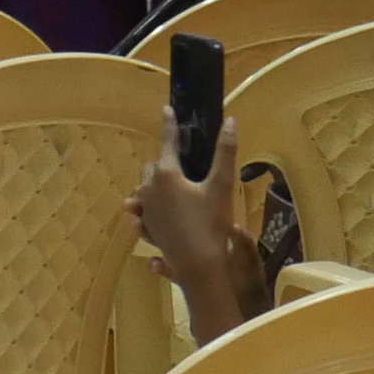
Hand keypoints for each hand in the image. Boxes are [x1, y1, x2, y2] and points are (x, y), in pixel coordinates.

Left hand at [129, 117, 240, 294]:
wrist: (198, 264)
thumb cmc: (211, 223)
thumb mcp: (222, 185)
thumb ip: (225, 152)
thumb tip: (231, 121)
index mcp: (166, 174)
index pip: (167, 141)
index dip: (170, 125)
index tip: (167, 109)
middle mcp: (149, 189)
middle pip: (153, 166)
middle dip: (165, 160)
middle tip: (181, 161)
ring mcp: (145, 210)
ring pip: (145, 188)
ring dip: (155, 183)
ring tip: (172, 185)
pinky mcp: (146, 227)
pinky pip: (143, 211)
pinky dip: (148, 206)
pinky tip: (158, 210)